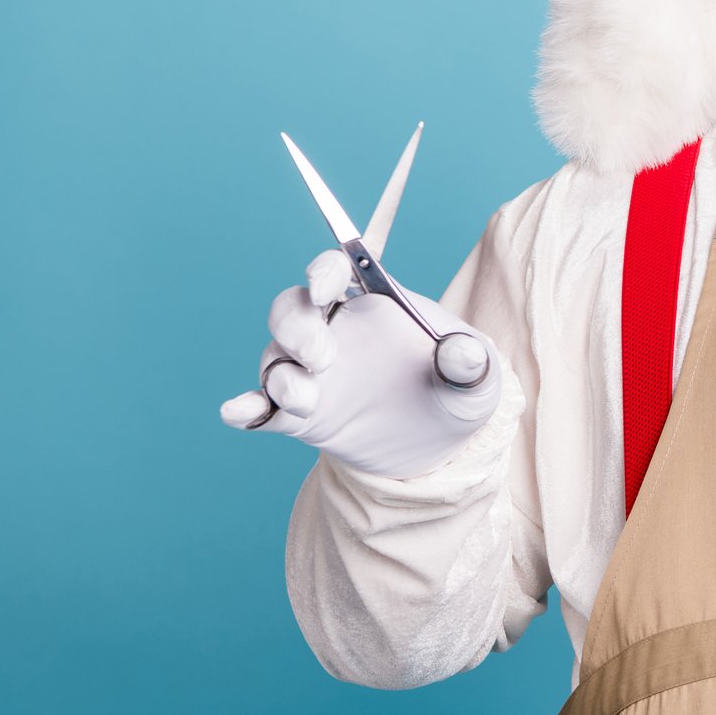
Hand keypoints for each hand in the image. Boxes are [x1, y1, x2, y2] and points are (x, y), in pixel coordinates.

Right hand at [220, 249, 504, 478]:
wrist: (443, 445)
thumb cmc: (461, 391)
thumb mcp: (478, 379)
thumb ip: (470, 362)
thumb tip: (459, 352)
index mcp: (374, 303)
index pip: (336, 269)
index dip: (324, 271)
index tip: (325, 287)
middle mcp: (335, 330)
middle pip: (293, 309)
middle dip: (296, 325)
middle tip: (320, 355)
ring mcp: (312, 372)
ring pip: (276, 357)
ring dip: (281, 374)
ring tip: (305, 400)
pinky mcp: (299, 414)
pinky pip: (264, 406)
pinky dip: (246, 407)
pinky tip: (237, 412)